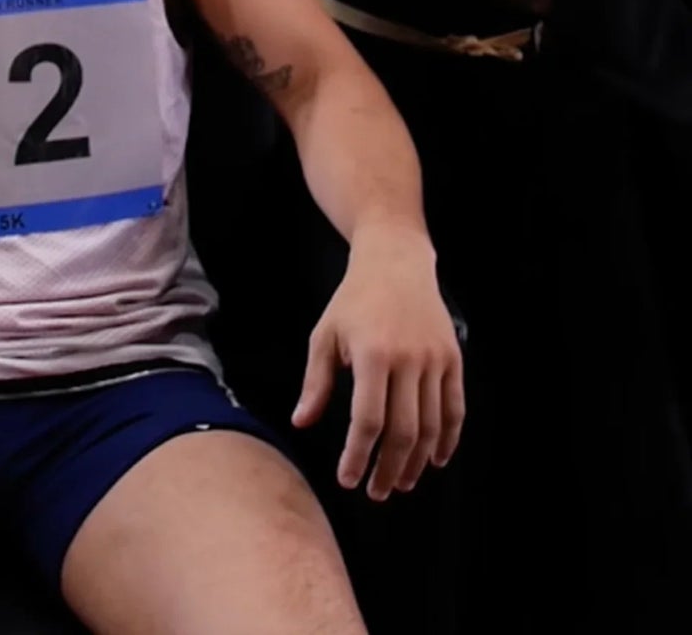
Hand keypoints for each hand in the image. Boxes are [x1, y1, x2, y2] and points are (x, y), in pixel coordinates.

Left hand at [292, 225, 464, 501]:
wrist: (395, 264)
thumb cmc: (353, 301)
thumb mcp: (325, 335)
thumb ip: (316, 382)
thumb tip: (301, 422)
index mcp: (372, 355)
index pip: (367, 420)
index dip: (358, 455)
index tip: (348, 479)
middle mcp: (409, 360)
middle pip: (403, 431)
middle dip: (388, 468)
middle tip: (376, 492)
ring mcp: (435, 361)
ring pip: (431, 426)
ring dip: (416, 461)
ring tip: (400, 482)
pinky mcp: (453, 359)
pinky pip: (454, 409)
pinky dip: (447, 439)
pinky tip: (434, 460)